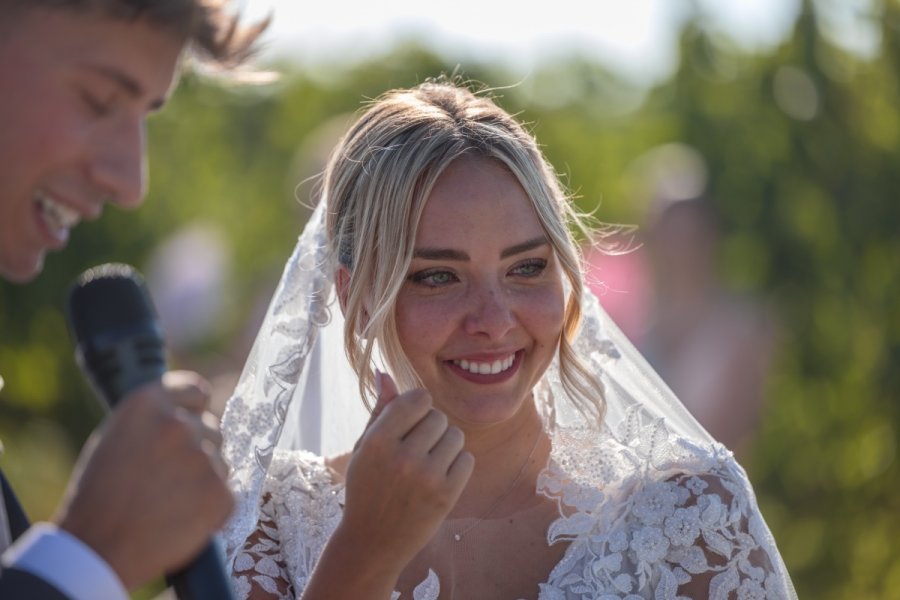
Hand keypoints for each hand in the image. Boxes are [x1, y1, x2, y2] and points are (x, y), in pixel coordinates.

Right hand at [54, 370, 233, 589]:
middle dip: (197, 449)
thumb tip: (191, 413)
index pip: (196, 390)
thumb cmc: (98, 496)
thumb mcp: (116, 437)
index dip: (194, 410)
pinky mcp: (220, 492)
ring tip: (167, 501)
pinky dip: (211, 508)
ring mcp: (202, 457)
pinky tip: (180, 518)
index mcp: (148, 402)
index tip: (190, 423)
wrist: (96, 550)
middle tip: (167, 478)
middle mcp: (179, 424)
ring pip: (220, 461)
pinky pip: (226, 494)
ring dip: (203, 479)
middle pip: (211, 427)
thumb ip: (154, 420)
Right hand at [340, 372, 473, 572]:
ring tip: (427, 464)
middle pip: (439, 417)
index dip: (418, 407)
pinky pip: (467, 460)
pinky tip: (438, 478)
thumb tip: (385, 374)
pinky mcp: (447, 494)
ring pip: (456, 436)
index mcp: (378, 441)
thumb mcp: (365, 449)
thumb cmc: (367, 488)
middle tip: (416, 450)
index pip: (418, 399)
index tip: (411, 423)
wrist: (373, 542)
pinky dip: (457, 466)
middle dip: (431, 428)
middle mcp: (403, 456)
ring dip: (446, 446)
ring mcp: (427, 476)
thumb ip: (380, 411)